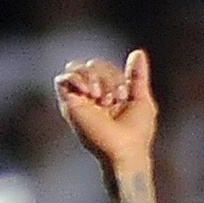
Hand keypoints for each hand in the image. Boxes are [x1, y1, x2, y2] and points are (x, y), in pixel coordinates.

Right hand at [53, 50, 158, 176]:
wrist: (126, 150)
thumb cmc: (137, 132)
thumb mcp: (141, 98)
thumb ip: (138, 76)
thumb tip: (137, 52)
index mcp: (107, 93)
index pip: (105, 67)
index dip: (115, 75)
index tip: (123, 96)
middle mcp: (91, 96)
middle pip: (92, 64)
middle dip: (106, 75)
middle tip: (111, 99)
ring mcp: (79, 100)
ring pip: (75, 68)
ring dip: (91, 76)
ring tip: (99, 96)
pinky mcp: (69, 106)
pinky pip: (62, 79)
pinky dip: (76, 79)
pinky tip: (89, 92)